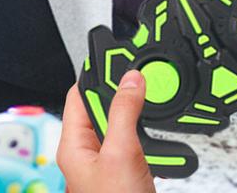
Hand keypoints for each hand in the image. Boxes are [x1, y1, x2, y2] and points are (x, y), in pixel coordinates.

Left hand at [57, 71, 155, 192]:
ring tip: (153, 122)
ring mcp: (108, 165)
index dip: (97, 76)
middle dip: (124, 100)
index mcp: (73, 146)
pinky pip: (137, 146)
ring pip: (124, 128)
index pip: (79, 95)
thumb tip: (130, 80)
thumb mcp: (120, 154)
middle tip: (142, 87)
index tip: (117, 62)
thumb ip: (124, 113)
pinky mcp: (127, 174)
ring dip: (141, 124)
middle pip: (103, 109)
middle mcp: (88, 154)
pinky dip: (152, 143)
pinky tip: (163, 147)